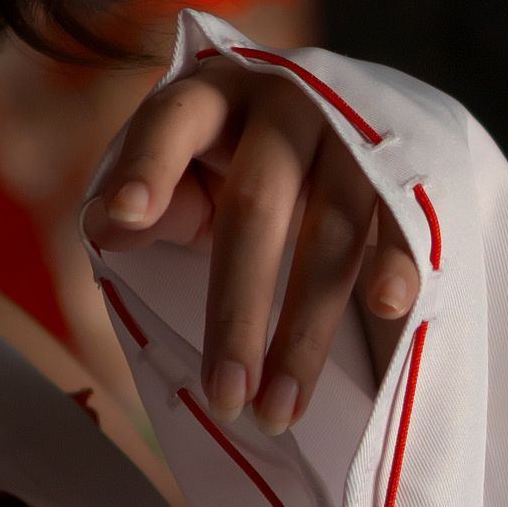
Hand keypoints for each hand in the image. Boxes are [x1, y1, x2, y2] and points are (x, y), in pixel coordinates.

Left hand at [83, 61, 419, 431]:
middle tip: (224, 399)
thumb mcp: (187, 170)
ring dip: (304, 332)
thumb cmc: (238, 158)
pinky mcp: (403, 166)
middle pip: (256, 206)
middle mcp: (285, 102)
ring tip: (279, 410)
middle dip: (236, 312)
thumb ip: (153, 198)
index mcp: (213, 96)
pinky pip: (403, 221)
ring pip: (330, 234)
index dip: (147, 167)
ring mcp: (349, 132)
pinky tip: (388, 307)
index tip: (120, 218)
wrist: (349, 115)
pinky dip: (397, 262)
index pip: (172, 123)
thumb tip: (104, 227)